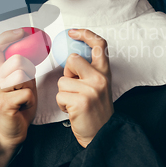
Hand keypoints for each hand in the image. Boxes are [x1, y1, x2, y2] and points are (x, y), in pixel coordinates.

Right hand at [0, 29, 36, 166]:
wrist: (10, 133)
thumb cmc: (18, 108)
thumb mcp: (22, 85)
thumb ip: (24, 70)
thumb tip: (34, 53)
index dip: (8, 36)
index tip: (22, 31)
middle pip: (16, 60)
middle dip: (28, 71)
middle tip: (26, 86)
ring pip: (21, 75)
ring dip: (29, 87)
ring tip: (24, 98)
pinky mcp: (4, 104)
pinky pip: (26, 93)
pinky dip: (30, 101)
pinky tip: (24, 107)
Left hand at [56, 29, 113, 147]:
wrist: (102, 134)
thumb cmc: (96, 110)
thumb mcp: (99, 86)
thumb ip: (89, 72)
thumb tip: (71, 59)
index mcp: (105, 72)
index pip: (99, 45)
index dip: (86, 34)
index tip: (73, 32)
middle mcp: (100, 78)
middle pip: (73, 59)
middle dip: (67, 72)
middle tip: (74, 87)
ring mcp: (91, 90)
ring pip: (62, 80)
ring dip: (64, 93)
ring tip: (75, 102)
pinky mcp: (81, 101)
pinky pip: (60, 95)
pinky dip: (62, 104)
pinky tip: (73, 110)